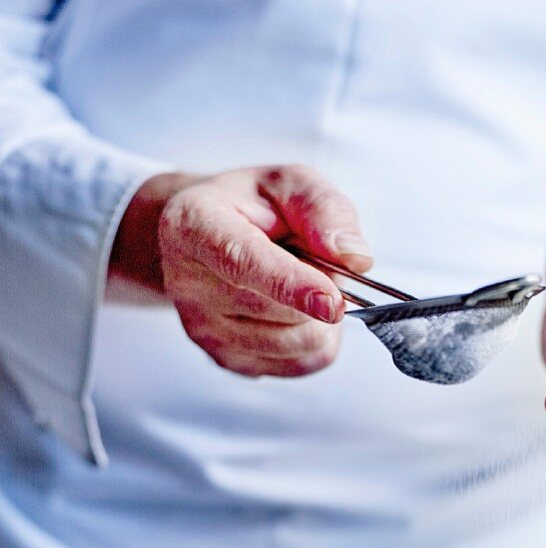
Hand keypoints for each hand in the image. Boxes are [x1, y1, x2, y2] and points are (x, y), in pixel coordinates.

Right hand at [108, 165, 371, 376]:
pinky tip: (298, 310)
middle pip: (280, 310)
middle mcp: (189, 283)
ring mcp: (203, 329)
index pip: (242, 263)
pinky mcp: (226, 359)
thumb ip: (325, 210)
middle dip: (321, 287)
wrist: (208, 235)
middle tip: (314, 259)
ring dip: (320, 316)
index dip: (291, 285)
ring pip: (296, 343)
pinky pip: (299, 365)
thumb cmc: (250, 205)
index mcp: (195, 225)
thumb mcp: (290, 183)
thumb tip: (355, 258)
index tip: (332, 301)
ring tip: (302, 283)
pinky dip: (316, 340)